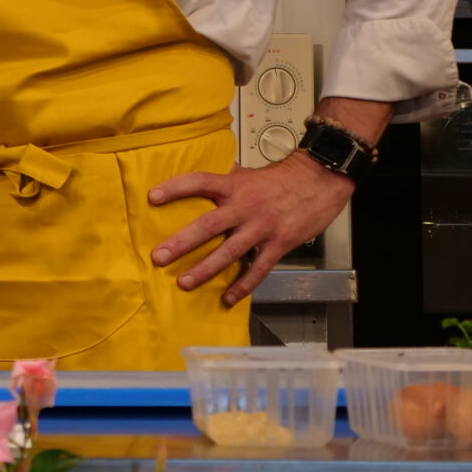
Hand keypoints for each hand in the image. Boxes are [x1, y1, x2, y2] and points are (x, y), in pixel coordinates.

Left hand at [147, 153, 354, 305]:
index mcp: (234, 185)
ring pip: (228, 252)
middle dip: (181, 243)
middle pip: (207, 225)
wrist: (320, 180)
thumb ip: (228, 183)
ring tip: (184, 282)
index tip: (152, 197)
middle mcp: (244, 206)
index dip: (174, 188)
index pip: (198, 182)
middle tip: (159, 256)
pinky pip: (257, 269)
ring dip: (205, 269)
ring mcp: (261, 227)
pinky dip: (242, 285)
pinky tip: (228, 297)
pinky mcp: (278, 244)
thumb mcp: (250, 174)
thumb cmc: (283, 178)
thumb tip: (205, 185)